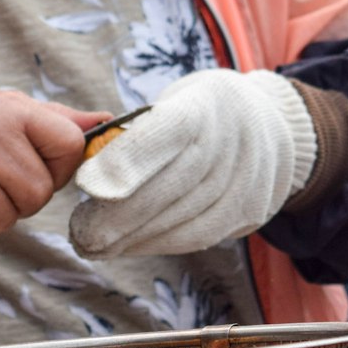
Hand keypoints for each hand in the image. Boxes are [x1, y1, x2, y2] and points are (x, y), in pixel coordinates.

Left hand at [68, 69, 317, 258]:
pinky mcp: (251, 211)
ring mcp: (248, 178)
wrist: (266, 125)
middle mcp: (234, 138)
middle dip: (121, 215)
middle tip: (80, 232)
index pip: (167, 131)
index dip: (128, 161)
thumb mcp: (169, 102)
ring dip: (135, 238)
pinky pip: (200, 235)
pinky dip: (158, 243)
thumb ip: (129, 131)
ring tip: (94, 245)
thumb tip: (81, 160)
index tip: (87, 186)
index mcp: (206, 102)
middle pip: (174, 184)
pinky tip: (128, 245)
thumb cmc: (197, 112)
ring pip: (187, 218)